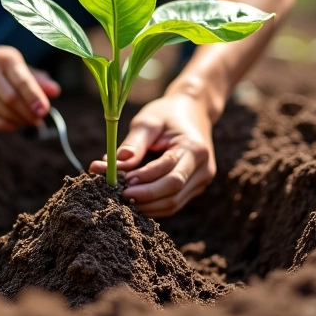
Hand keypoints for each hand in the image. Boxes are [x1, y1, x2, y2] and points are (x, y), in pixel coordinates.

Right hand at [0, 45, 59, 132]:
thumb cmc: (0, 67)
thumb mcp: (18, 66)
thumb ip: (37, 79)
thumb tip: (56, 91)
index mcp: (4, 58)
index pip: (22, 80)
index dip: (34, 97)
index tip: (44, 110)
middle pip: (12, 99)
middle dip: (29, 113)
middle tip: (39, 119)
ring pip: (3, 112)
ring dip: (20, 121)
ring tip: (29, 121)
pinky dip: (8, 126)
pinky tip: (16, 124)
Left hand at [89, 94, 215, 217]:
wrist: (192, 111)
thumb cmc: (167, 114)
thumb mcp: (149, 121)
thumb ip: (133, 143)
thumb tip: (111, 163)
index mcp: (195, 148)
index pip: (170, 172)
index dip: (146, 179)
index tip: (123, 181)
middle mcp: (203, 167)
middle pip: (173, 192)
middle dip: (146, 197)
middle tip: (121, 195)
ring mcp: (202, 180)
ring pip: (174, 203)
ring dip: (148, 205)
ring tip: (126, 199)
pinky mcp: (195, 187)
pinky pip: (174, 202)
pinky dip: (155, 204)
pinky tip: (137, 200)